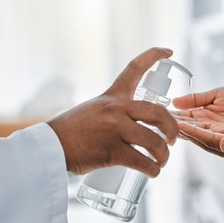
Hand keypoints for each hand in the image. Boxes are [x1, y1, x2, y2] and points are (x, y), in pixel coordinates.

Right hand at [48, 47, 178, 175]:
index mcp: (112, 96)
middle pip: (158, 113)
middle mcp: (116, 109)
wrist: (49, 147)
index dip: (153, 56)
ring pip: (154, 142)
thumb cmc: (72, 131)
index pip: (134, 69)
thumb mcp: (94, 110)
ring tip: (161, 162)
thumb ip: (115, 112)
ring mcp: (115, 130)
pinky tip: (153, 172)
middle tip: (174, 139)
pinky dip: (152, 170)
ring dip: (163, 155)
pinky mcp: (111, 151)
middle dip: (172, 127)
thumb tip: (138, 127)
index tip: (168, 51)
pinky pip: (141, 161)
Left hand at [173, 86, 223, 165]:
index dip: (194, 132)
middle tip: (163, 117)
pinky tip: (179, 112)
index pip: (209, 141)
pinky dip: (192, 118)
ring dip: (184, 122)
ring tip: (165, 114)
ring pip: (200, 131)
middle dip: (183, 127)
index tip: (177, 123)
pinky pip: (205, 124)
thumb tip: (223, 145)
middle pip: (201, 137)